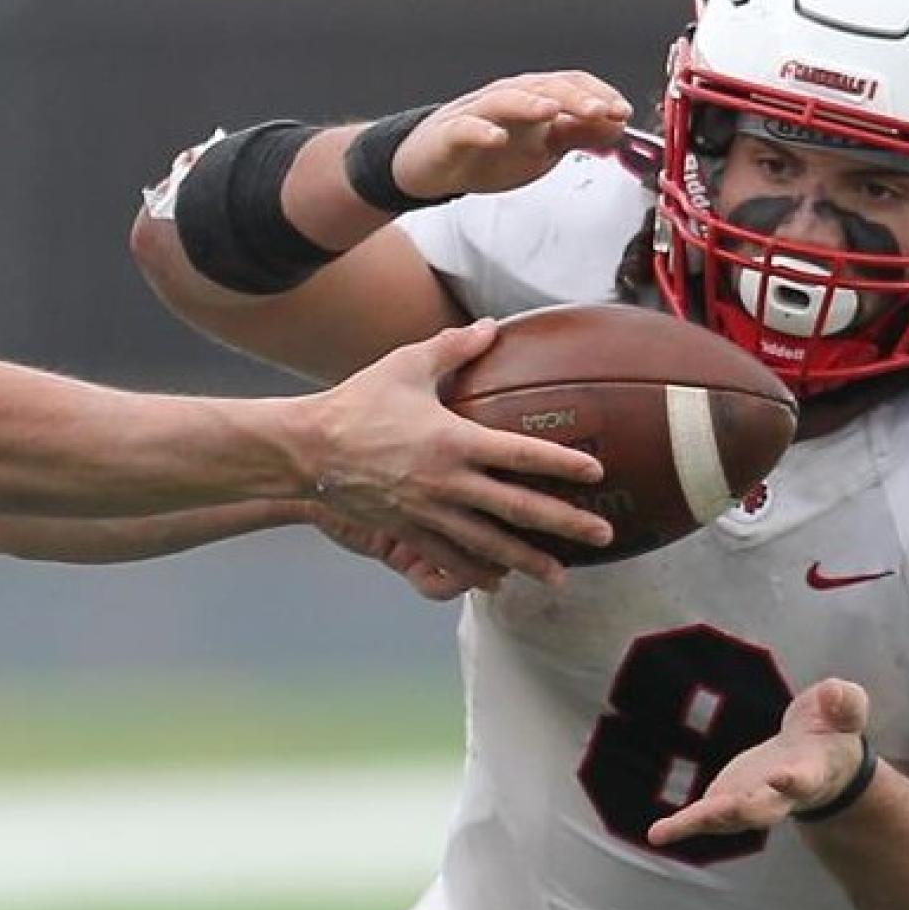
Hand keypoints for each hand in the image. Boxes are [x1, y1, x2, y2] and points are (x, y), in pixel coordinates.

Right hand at [304, 323, 613, 583]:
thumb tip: (490, 327)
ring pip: (489, 544)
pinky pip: (449, 558)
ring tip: (560, 574)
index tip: (596, 471)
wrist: (306, 450)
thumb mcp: (406, 365)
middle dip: (564, 523)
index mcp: (454, 440)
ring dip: (528, 560)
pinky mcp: (407, 531)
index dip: (562, 463)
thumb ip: (453, 348)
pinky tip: (498, 582)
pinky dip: (476, 572)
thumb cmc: (357, 403)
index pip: (521, 454)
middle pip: (518, 508)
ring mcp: (429, 513)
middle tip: (602, 534)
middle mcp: (448, 482)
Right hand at [390, 73, 633, 201]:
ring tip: (552, 111)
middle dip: (574, 97)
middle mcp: (510, 98)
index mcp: (535, 98)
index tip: (622, 111)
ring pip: (507, 99)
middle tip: (600, 111)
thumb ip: (579, 135)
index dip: (598, 94)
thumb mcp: (543, 148)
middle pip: (544, 87)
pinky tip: (496, 137)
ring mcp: (479, 114)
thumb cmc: (488, 152)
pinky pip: (466, 128)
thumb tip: (616, 125)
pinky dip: (482, 131)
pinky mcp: (451, 133)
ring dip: (531, 103)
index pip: (571, 84)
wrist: (434, 165)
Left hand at [648, 678, 878, 848]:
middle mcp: (781, 795)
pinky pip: (704, 818)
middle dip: (750, 809)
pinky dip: (682, 827)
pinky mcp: (727, 800)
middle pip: (766, 810)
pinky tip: (658, 835)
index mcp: (812, 771)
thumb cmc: (831, 731)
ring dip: (708, 819)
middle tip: (734, 809)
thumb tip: (833, 694)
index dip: (794, 779)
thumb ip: (844, 702)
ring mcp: (751, 800)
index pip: (805, 778)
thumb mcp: (845, 709)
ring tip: (675, 827)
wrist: (817, 759)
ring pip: (730, 817)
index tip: (784, 776)